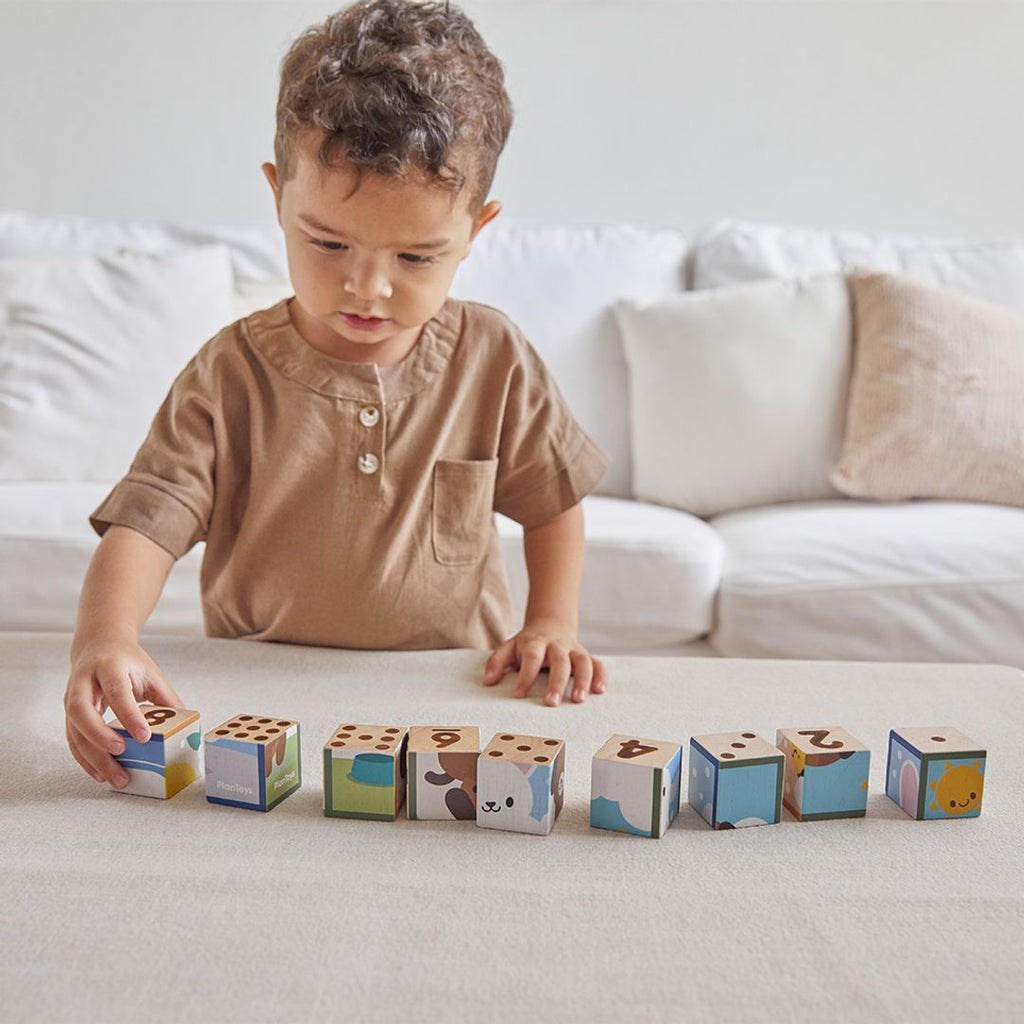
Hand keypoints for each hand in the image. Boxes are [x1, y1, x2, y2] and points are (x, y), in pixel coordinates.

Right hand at [64, 636, 183, 787]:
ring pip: (74, 730)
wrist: (99, 646)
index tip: (143, 736)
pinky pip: (73, 741)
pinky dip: (86, 760)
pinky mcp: (69, 715)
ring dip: (93, 757)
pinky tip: (101, 774)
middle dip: (100, 736)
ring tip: (116, 777)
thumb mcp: (150, 672)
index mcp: (109, 666)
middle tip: (121, 753)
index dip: (129, 715)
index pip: (116, 691)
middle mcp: (84, 682)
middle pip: (81, 710)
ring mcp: (72, 698)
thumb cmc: (128, 662)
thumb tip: (185, 727)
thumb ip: (166, 697)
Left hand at [482, 618, 607, 706]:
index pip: (531, 657)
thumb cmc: (528, 643)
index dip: (525, 675)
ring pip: (582, 661)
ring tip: (579, 700)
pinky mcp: (586, 656)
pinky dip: (601, 675)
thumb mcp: (509, 647)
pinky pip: (597, 663)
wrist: (551, 624)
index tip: (519, 694)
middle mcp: (557, 645)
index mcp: (535, 642)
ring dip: (582, 680)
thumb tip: (487, 681)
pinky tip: (600, 691)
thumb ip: (497, 662)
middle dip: (557, 682)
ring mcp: (573, 650)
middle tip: (552, 703)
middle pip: (559, 660)